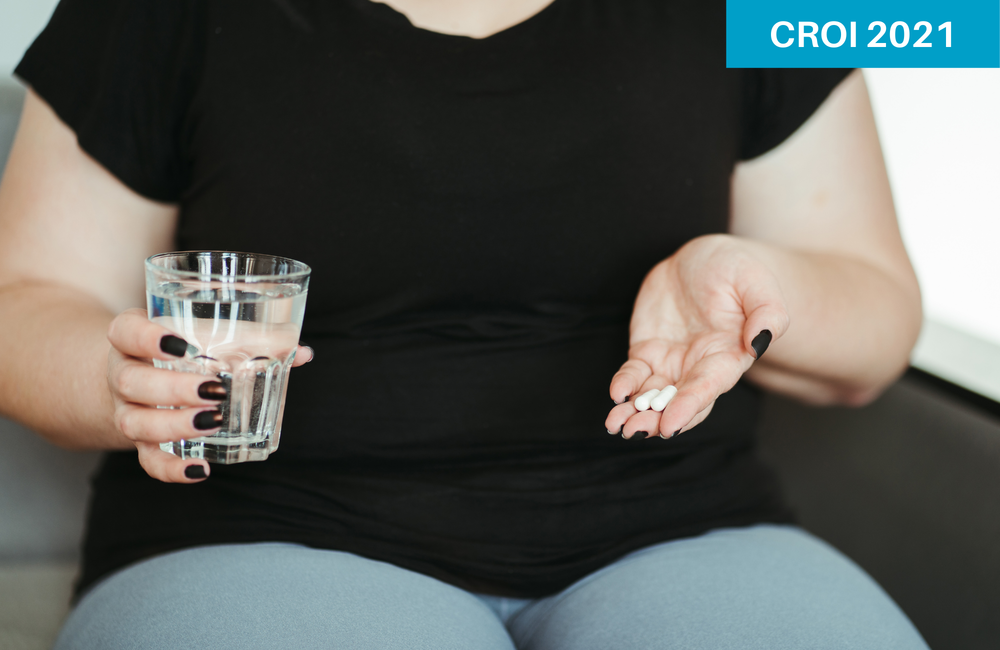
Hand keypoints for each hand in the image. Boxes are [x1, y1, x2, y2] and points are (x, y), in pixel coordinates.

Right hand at [106, 308, 313, 482]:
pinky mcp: (140, 441)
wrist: (137, 372)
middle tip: (214, 390)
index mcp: (132, 338)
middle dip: (173, 389)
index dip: (147, 338)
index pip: (125, 332)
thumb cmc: (182, 348)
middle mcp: (122, 373)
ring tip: (214, 422)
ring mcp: (127, 410)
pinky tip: (200, 469)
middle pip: (131, 381)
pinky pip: (147, 459)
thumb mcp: (206, 334)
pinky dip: (171, 469)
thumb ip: (252, 339)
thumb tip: (303, 352)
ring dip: (173, 425)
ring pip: (134, 423)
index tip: (182, 344)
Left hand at [605, 235, 788, 438]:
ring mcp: (672, 362)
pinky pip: (633, 375)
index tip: (670, 425)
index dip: (688, 406)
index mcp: (728, 357)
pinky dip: (624, 385)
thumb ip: (767, 313)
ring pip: (652, 396)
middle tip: (633, 431)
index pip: (707, 388)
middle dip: (655, 420)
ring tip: (615, 424)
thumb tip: (760, 343)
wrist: (702, 257)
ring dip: (634, 412)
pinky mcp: (648, 351)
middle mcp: (699, 367)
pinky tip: (616, 393)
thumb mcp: (757, 281)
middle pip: (677, 402)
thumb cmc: (735, 269)